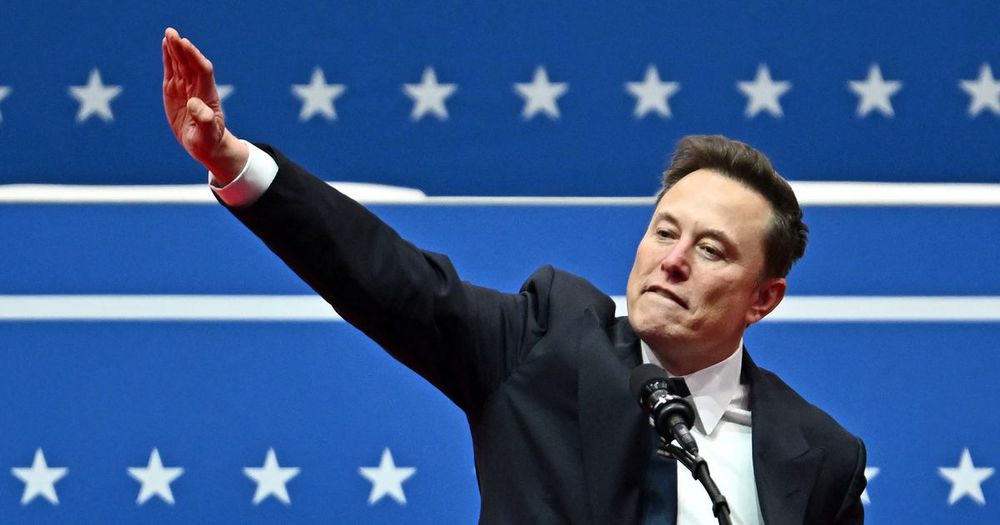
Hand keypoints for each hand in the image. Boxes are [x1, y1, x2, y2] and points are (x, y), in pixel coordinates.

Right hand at [162, 27, 246, 182]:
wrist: (205, 144)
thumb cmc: (209, 141)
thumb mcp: (207, 134)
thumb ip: (204, 119)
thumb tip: (194, 103)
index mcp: (207, 96)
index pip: (202, 71)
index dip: (195, 57)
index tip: (186, 44)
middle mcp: (197, 88)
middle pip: (190, 64)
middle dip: (182, 49)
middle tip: (172, 33)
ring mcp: (186, 88)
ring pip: (180, 64)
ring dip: (174, 49)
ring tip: (169, 33)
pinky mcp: (175, 91)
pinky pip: (171, 71)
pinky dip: (168, 58)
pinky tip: (165, 45)